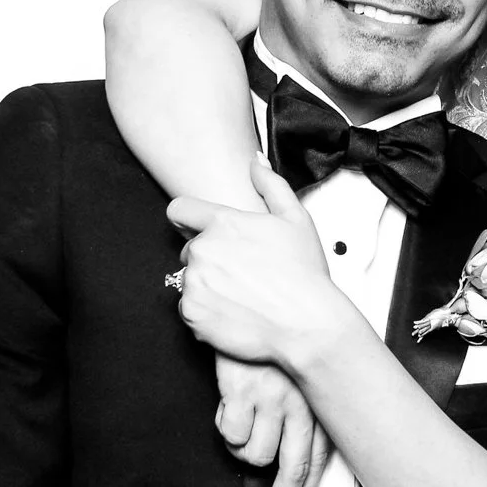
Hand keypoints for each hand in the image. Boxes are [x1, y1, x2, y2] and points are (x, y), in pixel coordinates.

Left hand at [171, 156, 348, 366]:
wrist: (306, 325)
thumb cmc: (304, 274)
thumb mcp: (296, 219)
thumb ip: (271, 185)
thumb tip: (255, 162)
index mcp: (222, 223)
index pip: (179, 210)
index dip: (188, 219)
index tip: (197, 229)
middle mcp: (202, 250)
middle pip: (188, 249)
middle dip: (209, 258)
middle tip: (241, 272)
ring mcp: (194, 283)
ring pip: (189, 280)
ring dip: (208, 286)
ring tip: (242, 295)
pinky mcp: (191, 313)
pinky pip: (189, 309)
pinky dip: (206, 312)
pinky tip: (235, 313)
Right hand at [214, 354, 331, 486]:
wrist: (250, 302)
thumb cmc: (271, 341)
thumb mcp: (295, 375)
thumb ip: (300, 411)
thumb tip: (289, 459)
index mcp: (314, 399)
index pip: (318, 458)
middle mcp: (298, 400)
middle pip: (293, 468)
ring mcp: (272, 396)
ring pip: (257, 455)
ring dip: (244, 449)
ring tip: (241, 422)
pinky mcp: (243, 390)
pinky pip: (232, 434)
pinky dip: (226, 427)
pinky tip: (229, 407)